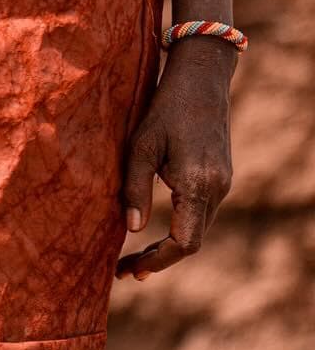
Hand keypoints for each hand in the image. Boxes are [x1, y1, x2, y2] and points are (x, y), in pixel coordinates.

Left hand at [117, 38, 234, 281]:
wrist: (202, 78)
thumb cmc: (165, 106)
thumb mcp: (140, 145)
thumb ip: (135, 188)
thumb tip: (133, 230)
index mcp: (198, 184)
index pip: (185, 243)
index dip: (158, 261)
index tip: (131, 270)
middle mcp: (217, 188)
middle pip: (193, 241)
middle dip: (160, 258)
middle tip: (125, 270)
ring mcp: (223, 183)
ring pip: (198, 228)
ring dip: (170, 245)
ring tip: (135, 256)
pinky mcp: (221, 176)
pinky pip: (201, 212)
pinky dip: (180, 226)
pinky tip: (157, 228)